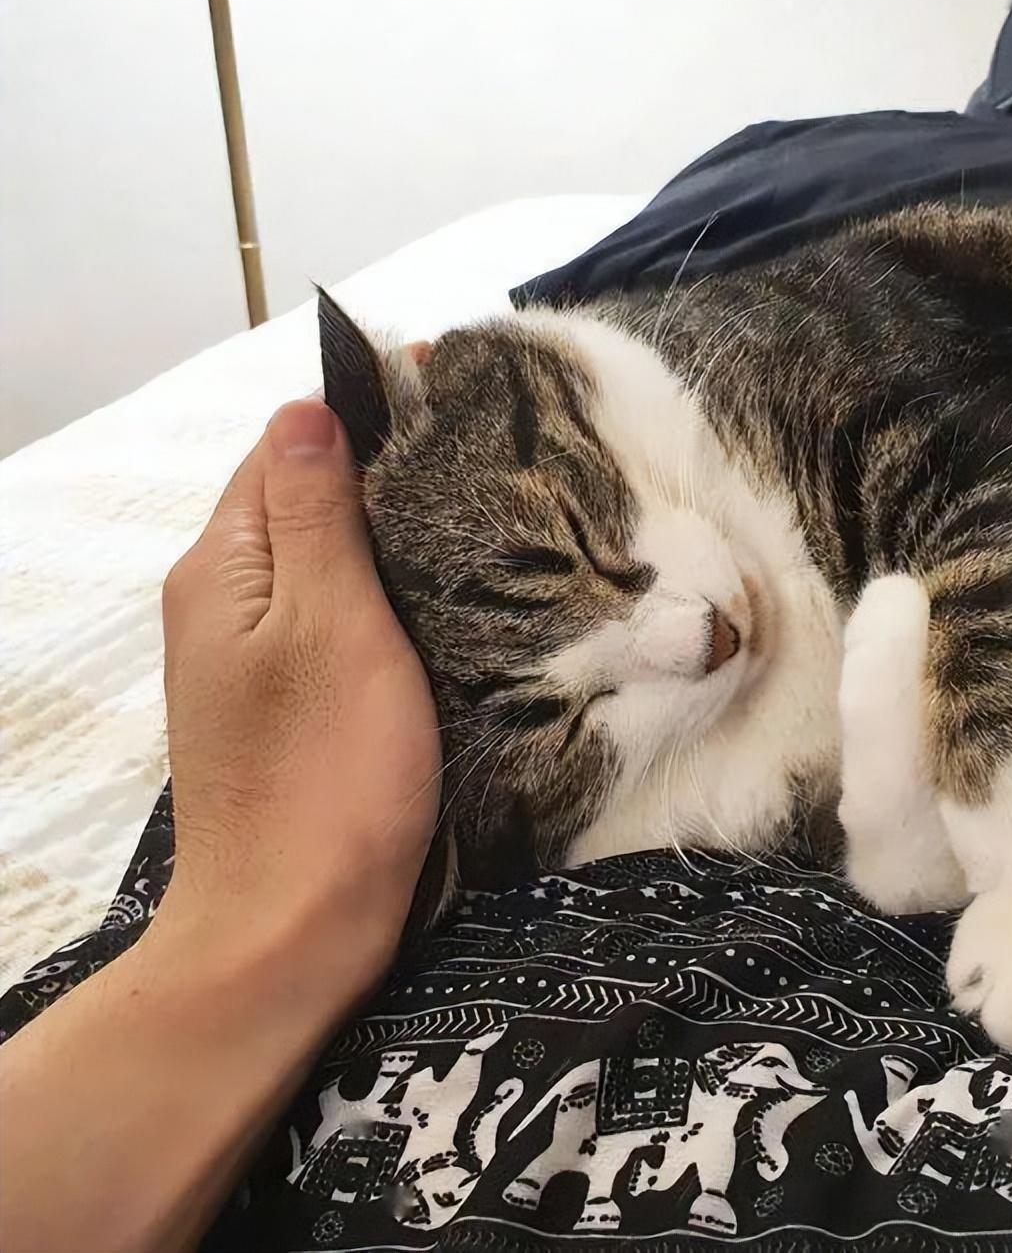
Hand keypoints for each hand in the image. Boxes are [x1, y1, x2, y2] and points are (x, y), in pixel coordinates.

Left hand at [156, 398, 439, 1010]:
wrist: (294, 928)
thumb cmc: (324, 774)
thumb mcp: (330, 625)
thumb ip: (317, 513)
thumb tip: (308, 405)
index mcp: (224, 566)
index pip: (286, 447)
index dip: (361, 408)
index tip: (450, 384)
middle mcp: (226, 599)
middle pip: (304, 499)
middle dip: (383, 465)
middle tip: (486, 447)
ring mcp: (255, 655)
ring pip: (326, 558)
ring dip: (391, 529)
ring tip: (481, 506)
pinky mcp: (292, 699)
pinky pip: (337, 614)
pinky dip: (387, 589)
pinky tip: (447, 590)